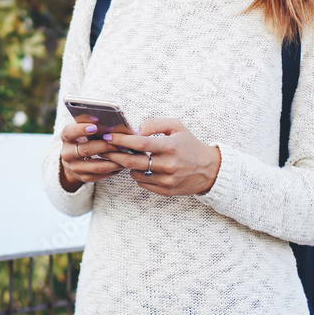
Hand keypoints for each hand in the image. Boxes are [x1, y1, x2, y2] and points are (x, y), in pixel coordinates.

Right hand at [58, 122, 123, 191]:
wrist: (75, 160)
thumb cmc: (84, 139)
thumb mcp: (83, 130)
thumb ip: (92, 124)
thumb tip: (111, 120)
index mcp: (66, 137)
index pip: (69, 132)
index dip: (81, 129)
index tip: (95, 127)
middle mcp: (67, 153)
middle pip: (86, 149)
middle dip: (105, 146)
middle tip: (120, 143)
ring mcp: (74, 167)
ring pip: (96, 165)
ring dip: (113, 160)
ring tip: (125, 154)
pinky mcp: (83, 177)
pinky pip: (100, 175)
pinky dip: (113, 169)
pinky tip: (121, 164)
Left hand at [104, 118, 220, 195]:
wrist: (209, 169)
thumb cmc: (189, 145)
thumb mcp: (176, 126)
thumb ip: (154, 124)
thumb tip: (135, 131)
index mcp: (170, 147)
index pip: (140, 143)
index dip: (121, 140)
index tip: (109, 136)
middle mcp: (168, 165)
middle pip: (132, 162)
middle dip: (114, 154)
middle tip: (105, 148)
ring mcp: (166, 180)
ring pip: (134, 174)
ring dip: (128, 165)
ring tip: (130, 156)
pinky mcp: (165, 191)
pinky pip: (142, 183)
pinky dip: (138, 174)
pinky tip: (142, 167)